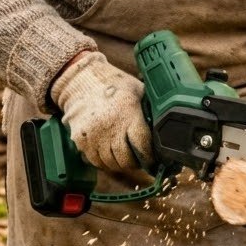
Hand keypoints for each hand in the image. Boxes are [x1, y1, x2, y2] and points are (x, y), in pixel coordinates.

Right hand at [50, 51, 152, 172]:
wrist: (81, 80)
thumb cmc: (113, 85)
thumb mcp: (137, 90)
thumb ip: (149, 109)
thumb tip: (165, 127)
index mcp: (127, 113)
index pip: (142, 145)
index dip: (149, 156)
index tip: (153, 159)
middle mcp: (110, 127)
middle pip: (126, 160)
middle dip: (135, 163)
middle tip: (139, 160)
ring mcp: (94, 136)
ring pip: (111, 164)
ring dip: (120, 164)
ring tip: (125, 157)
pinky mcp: (81, 141)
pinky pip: (96, 162)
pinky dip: (104, 162)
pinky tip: (110, 154)